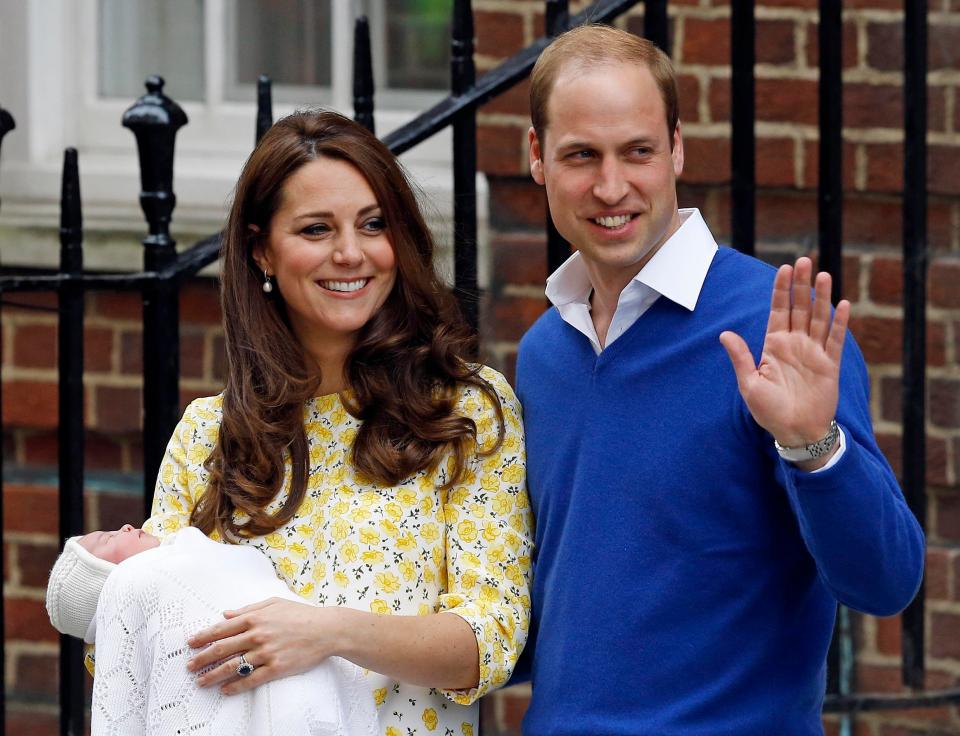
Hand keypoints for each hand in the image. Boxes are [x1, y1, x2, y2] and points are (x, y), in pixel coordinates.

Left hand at [186, 597, 343, 694]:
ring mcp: (266, 652)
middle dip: (202, 658)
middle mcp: (257, 635)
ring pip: (233, 666)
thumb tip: (226, 614)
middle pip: (222, 649)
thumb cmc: (301, 614)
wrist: (327, 629)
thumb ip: (248, 608)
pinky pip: (251, 679)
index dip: (204, 636)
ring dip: (213, 675)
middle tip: (189, 666)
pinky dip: (236, 686)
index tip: (191, 643)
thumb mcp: (274, 603)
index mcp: (255, 617)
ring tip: (201, 681)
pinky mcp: (276, 668)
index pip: (222, 629)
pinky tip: (225, 690)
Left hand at [719, 257, 849, 467]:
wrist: (795, 432)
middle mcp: (795, 344)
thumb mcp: (749, 384)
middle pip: (799, 308)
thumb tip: (724, 334)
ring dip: (820, 296)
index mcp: (774, 346)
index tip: (784, 268)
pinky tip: (841, 304)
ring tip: (822, 274)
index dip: (781, 290)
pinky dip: (839, 322)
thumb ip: (741, 357)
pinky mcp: (830, 364)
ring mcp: (814, 352)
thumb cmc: (769, 411)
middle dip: (801, 285)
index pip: (778, 311)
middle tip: (804, 260)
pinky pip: (835, 339)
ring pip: (818, 317)